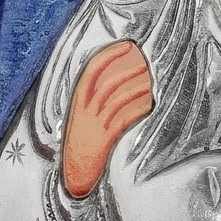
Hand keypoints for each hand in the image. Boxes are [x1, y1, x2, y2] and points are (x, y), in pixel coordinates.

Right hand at [62, 40, 152, 196]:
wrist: (71, 174)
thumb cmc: (76, 146)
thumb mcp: (79, 120)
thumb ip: (91, 102)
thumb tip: (110, 83)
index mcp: (77, 103)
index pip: (91, 71)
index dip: (108, 55)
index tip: (124, 46)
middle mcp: (85, 111)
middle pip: (107, 84)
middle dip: (126, 71)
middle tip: (142, 63)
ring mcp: (95, 125)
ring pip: (117, 100)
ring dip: (134, 90)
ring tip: (148, 84)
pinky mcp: (104, 139)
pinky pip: (123, 121)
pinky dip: (136, 112)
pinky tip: (147, 108)